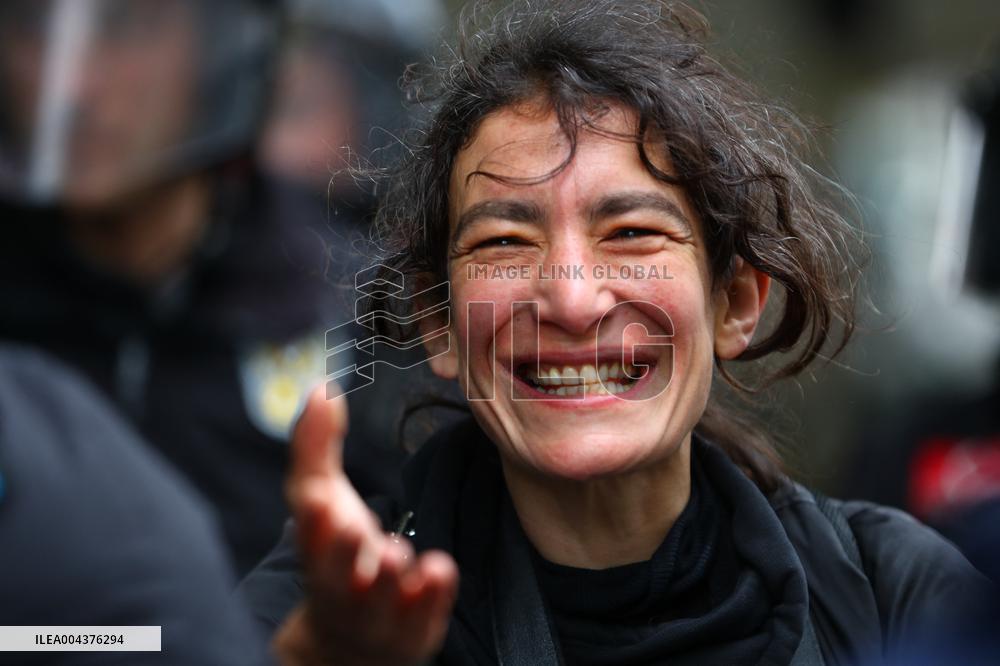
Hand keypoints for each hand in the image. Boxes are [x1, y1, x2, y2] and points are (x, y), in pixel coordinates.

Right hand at [274, 385, 458, 665]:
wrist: (351, 635)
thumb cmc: (335, 552)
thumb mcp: (320, 498)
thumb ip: (316, 446)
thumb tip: (321, 388)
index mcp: (316, 556)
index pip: (310, 543)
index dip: (313, 526)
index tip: (317, 502)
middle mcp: (343, 590)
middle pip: (338, 580)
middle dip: (342, 557)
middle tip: (355, 530)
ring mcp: (378, 616)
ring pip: (381, 603)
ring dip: (388, 580)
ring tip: (395, 554)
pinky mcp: (414, 631)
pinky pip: (423, 618)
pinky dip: (430, 598)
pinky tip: (440, 569)